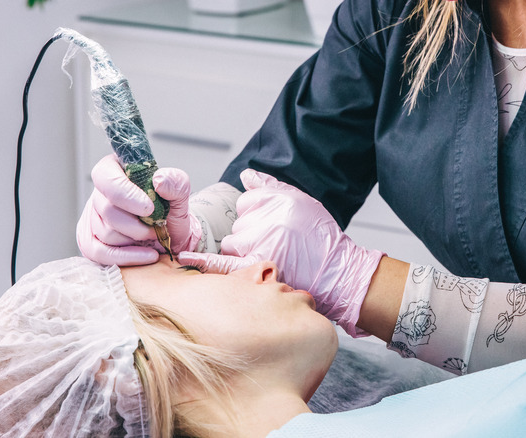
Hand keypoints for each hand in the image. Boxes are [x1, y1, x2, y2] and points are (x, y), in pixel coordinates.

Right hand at [76, 154, 201, 265]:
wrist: (173, 235)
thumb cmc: (170, 210)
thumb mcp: (180, 192)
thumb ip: (176, 181)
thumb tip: (159, 180)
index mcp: (115, 171)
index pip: (106, 177)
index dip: (126, 194)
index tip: (149, 208)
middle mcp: (99, 193)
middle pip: (106, 210)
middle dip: (136, 224)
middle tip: (156, 226)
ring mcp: (92, 218)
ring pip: (105, 232)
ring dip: (135, 239)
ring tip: (152, 235)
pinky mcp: (90, 241)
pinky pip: (100, 253)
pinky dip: (126, 257)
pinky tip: (148, 255)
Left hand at [178, 169, 383, 335]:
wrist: (341, 273)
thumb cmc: (324, 239)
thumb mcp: (303, 203)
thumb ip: (272, 187)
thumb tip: (246, 175)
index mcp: (279, 199)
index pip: (246, 202)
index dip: (255, 216)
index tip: (268, 227)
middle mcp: (268, 217)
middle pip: (238, 223)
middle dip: (249, 234)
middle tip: (274, 246)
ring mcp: (261, 241)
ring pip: (232, 243)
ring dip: (242, 251)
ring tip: (270, 259)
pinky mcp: (258, 266)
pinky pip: (223, 262)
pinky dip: (204, 262)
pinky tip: (184, 259)